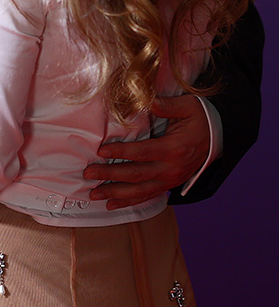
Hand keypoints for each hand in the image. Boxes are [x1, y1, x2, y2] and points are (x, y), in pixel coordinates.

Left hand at [83, 95, 209, 209]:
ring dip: (115, 193)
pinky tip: (112, 204)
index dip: (121, 152)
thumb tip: (149, 102)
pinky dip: (129, 202)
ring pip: (139, 191)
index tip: (101, 151)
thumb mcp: (188, 107)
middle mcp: (171, 169)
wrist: (218, 139)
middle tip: (88, 173)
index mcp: (174, 148)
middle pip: (136, 175)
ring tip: (94, 194)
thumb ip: (168, 106)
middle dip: (110, 175)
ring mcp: (170, 180)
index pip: (142, 152)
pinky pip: (147, 197)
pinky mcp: (168, 185)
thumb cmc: (200, 119)